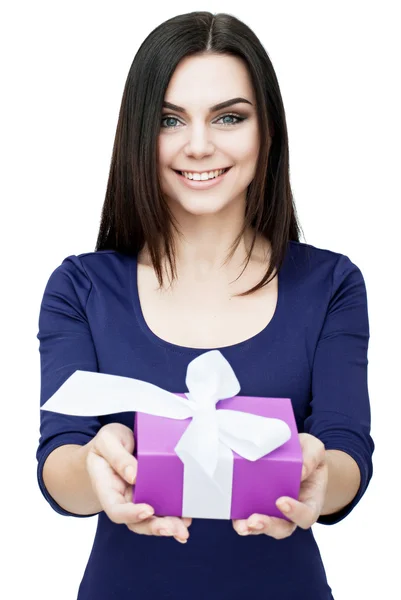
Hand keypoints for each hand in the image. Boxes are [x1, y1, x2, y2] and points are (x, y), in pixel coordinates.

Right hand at [86, 422, 191, 542]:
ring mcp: (136, 499)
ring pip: (150, 520)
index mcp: (106, 488)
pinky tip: (186, 519)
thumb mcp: (107, 441)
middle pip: (135, 522)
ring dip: (167, 526)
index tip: (148, 510)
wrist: (111, 444)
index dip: (131, 514)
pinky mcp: (150, 494)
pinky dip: (173, 516)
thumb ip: (118, 457)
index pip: (115, 509)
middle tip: (174, 528)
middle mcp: (121, 499)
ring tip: (183, 529)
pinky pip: (160, 509)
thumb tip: (134, 476)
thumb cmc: (107, 444)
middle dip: (155, 527)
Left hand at [232, 433, 327, 537]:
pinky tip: (232, 512)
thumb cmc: (308, 455)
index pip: (306, 515)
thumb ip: (311, 457)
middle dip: (268, 525)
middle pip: (283, 528)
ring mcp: (273, 511)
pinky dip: (240, 515)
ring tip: (241, 525)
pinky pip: (248, 514)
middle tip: (254, 520)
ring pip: (264, 527)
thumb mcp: (314, 450)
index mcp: (310, 502)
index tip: (281, 501)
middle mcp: (292, 512)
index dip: (295, 513)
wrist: (297, 455)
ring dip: (251, 527)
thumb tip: (301, 470)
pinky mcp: (256, 504)